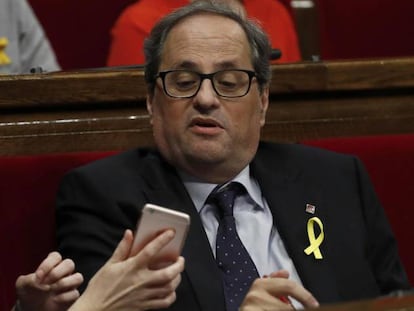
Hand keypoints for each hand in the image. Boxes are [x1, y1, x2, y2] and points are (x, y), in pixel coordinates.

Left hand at [15, 252, 82, 310]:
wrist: (32, 310)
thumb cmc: (29, 294)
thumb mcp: (22, 285)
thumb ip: (27, 278)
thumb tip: (36, 278)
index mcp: (52, 266)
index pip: (56, 256)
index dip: (48, 264)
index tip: (38, 276)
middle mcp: (63, 273)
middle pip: (69, 264)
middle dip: (56, 273)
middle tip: (45, 283)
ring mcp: (69, 284)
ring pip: (78, 277)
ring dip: (64, 283)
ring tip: (52, 290)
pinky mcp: (72, 296)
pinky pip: (75, 293)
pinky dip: (65, 296)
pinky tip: (54, 300)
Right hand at [70, 229, 184, 310]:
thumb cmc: (100, 288)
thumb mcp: (109, 265)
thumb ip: (122, 248)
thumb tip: (129, 233)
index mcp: (132, 268)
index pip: (151, 250)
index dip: (163, 240)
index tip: (171, 233)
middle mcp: (141, 281)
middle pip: (168, 273)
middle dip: (179, 265)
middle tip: (180, 259)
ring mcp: (144, 295)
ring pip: (169, 287)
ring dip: (177, 279)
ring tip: (177, 273)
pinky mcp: (145, 306)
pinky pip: (164, 302)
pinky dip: (171, 295)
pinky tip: (170, 290)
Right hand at [240, 270, 318, 310]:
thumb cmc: (254, 306)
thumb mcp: (262, 290)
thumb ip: (275, 281)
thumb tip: (285, 273)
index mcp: (260, 284)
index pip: (289, 286)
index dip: (305, 295)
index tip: (314, 304)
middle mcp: (255, 295)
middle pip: (287, 307)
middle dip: (292, 310)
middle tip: (300, 309)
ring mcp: (253, 308)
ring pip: (284, 310)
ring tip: (272, 310)